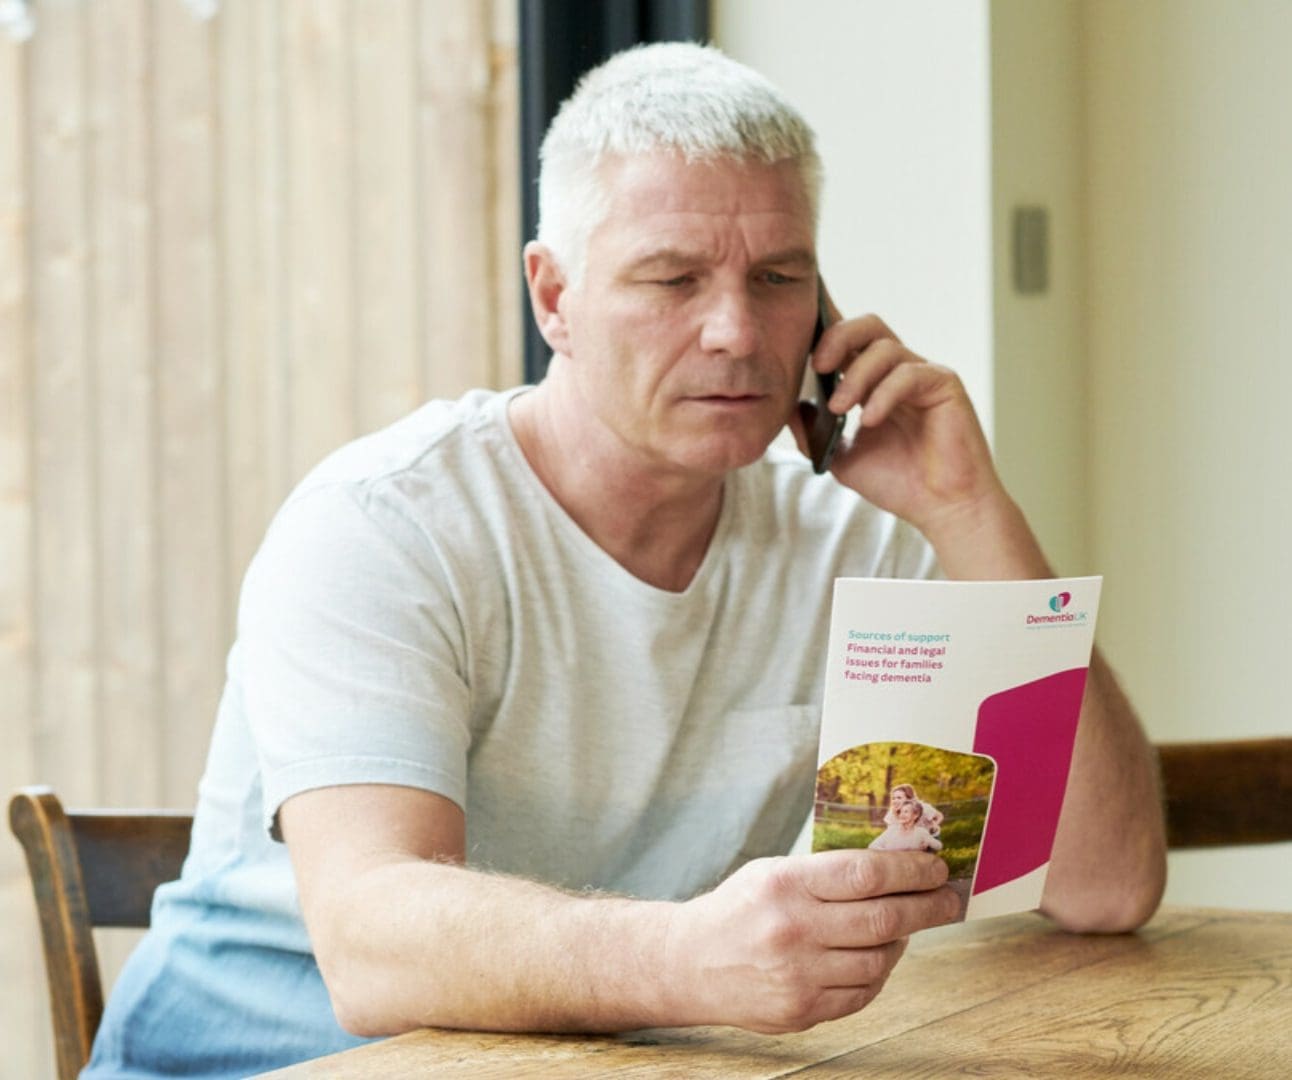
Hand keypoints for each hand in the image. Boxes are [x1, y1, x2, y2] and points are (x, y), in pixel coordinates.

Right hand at [662, 850, 957, 1033]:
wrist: (689, 963)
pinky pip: (861, 993)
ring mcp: (797, 976)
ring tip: (906, 925)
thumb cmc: (740, 909)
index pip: (865, 874)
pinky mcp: (801, 1011)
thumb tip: (896, 867)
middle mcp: (792, 930)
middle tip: (949, 898)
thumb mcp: (774, 873)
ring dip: (902, 941)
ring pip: (878, 961)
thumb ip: (826, 873)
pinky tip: (878, 955)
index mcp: (785, 885)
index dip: (911, 870)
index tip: (936, 867)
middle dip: (927, 907)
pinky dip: (878, 973)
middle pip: (882, 919)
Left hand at [789, 294, 1004, 542]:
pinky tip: (869, 420)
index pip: (848, 341)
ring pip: (885, 347)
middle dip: (837, 337)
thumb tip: (788, 407)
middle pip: (868, 326)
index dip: (824, 335)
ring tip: (839, 408)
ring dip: (856, 375)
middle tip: (817, 366)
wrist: (940, 508)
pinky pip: (909, 374)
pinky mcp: (944, 385)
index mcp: (874, 382)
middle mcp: (899, 371)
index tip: (796, 350)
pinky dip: (884, 393)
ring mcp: (923, 375)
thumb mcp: (840, 456)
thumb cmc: (898, 483)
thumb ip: (813, 431)